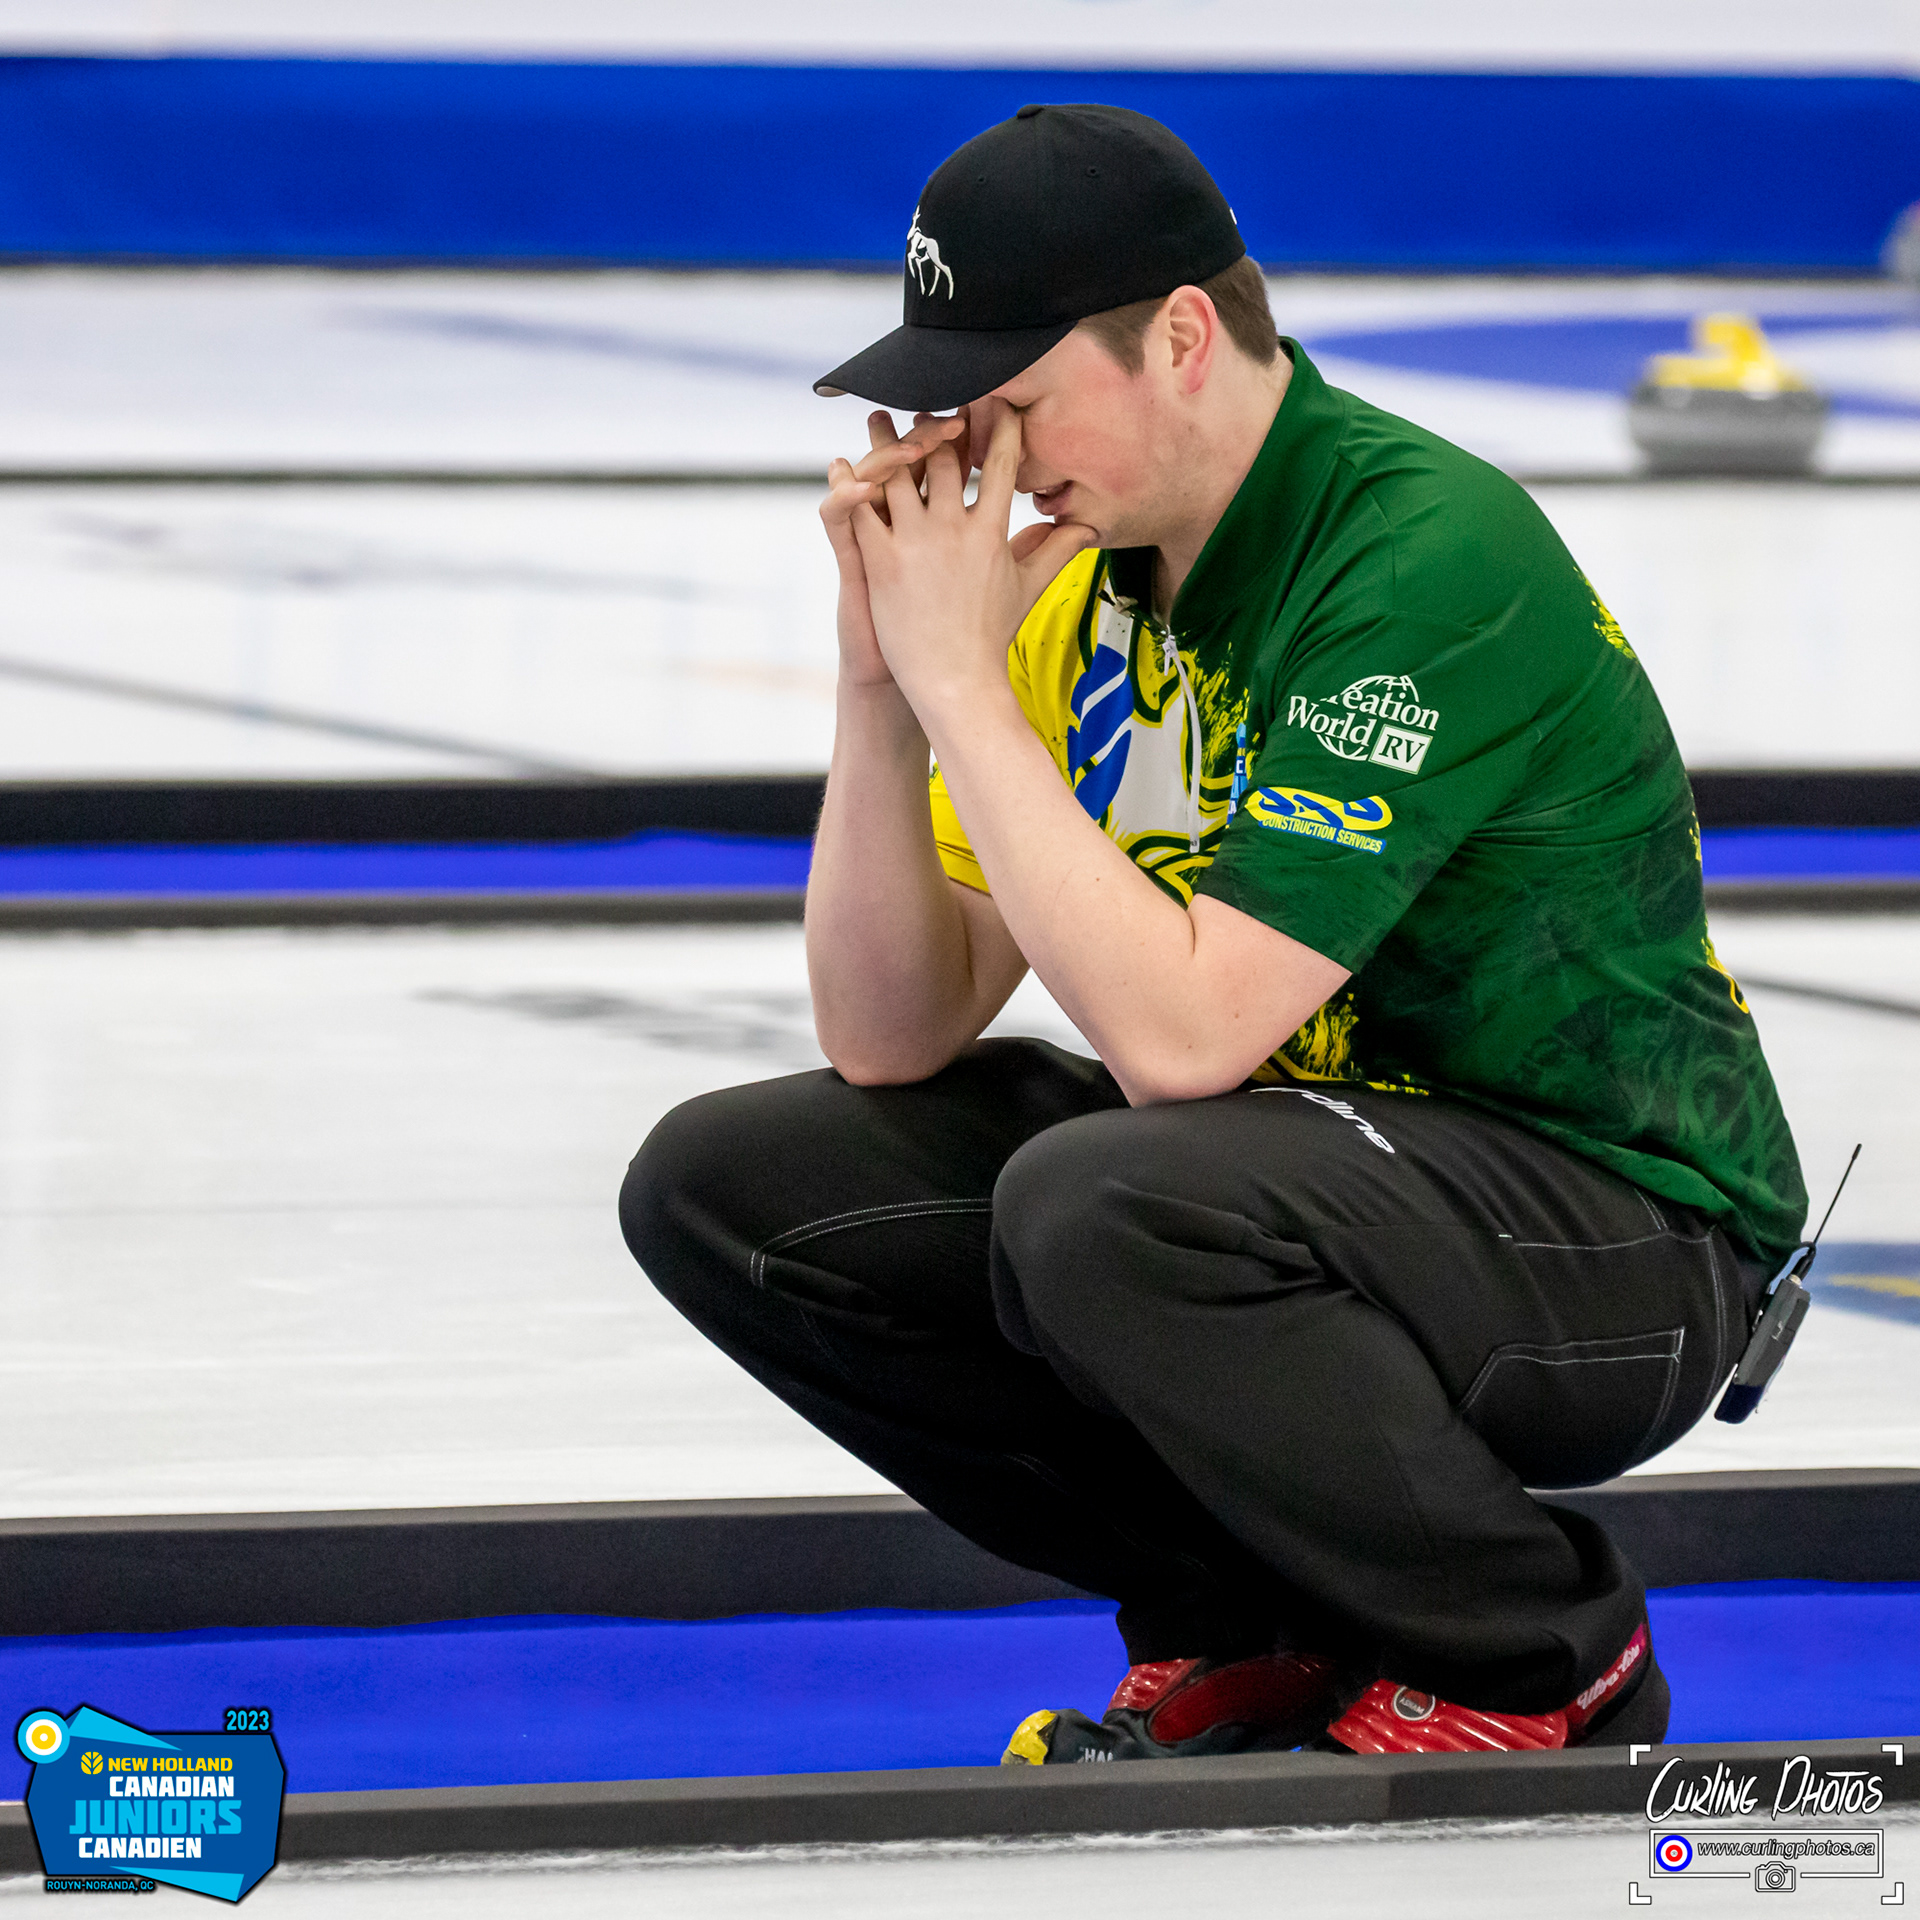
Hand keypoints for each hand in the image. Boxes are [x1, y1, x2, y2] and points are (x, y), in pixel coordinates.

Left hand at [849, 402, 1093, 721]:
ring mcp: (916, 543)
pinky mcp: (883, 561)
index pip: (1000, 463)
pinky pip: (861, 509)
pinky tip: (841, 466)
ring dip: (884, 442)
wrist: (956, 682)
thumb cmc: (992, 638)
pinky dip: (849, 485)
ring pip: (897, 474)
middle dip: (935, 424)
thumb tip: (1089, 529)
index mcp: (991, 531)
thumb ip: (1056, 552)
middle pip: (945, 457)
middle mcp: (954, 529)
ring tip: (875, 418)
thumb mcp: (1029, 590)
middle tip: (923, 403)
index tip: (993, 397)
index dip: (998, 425)